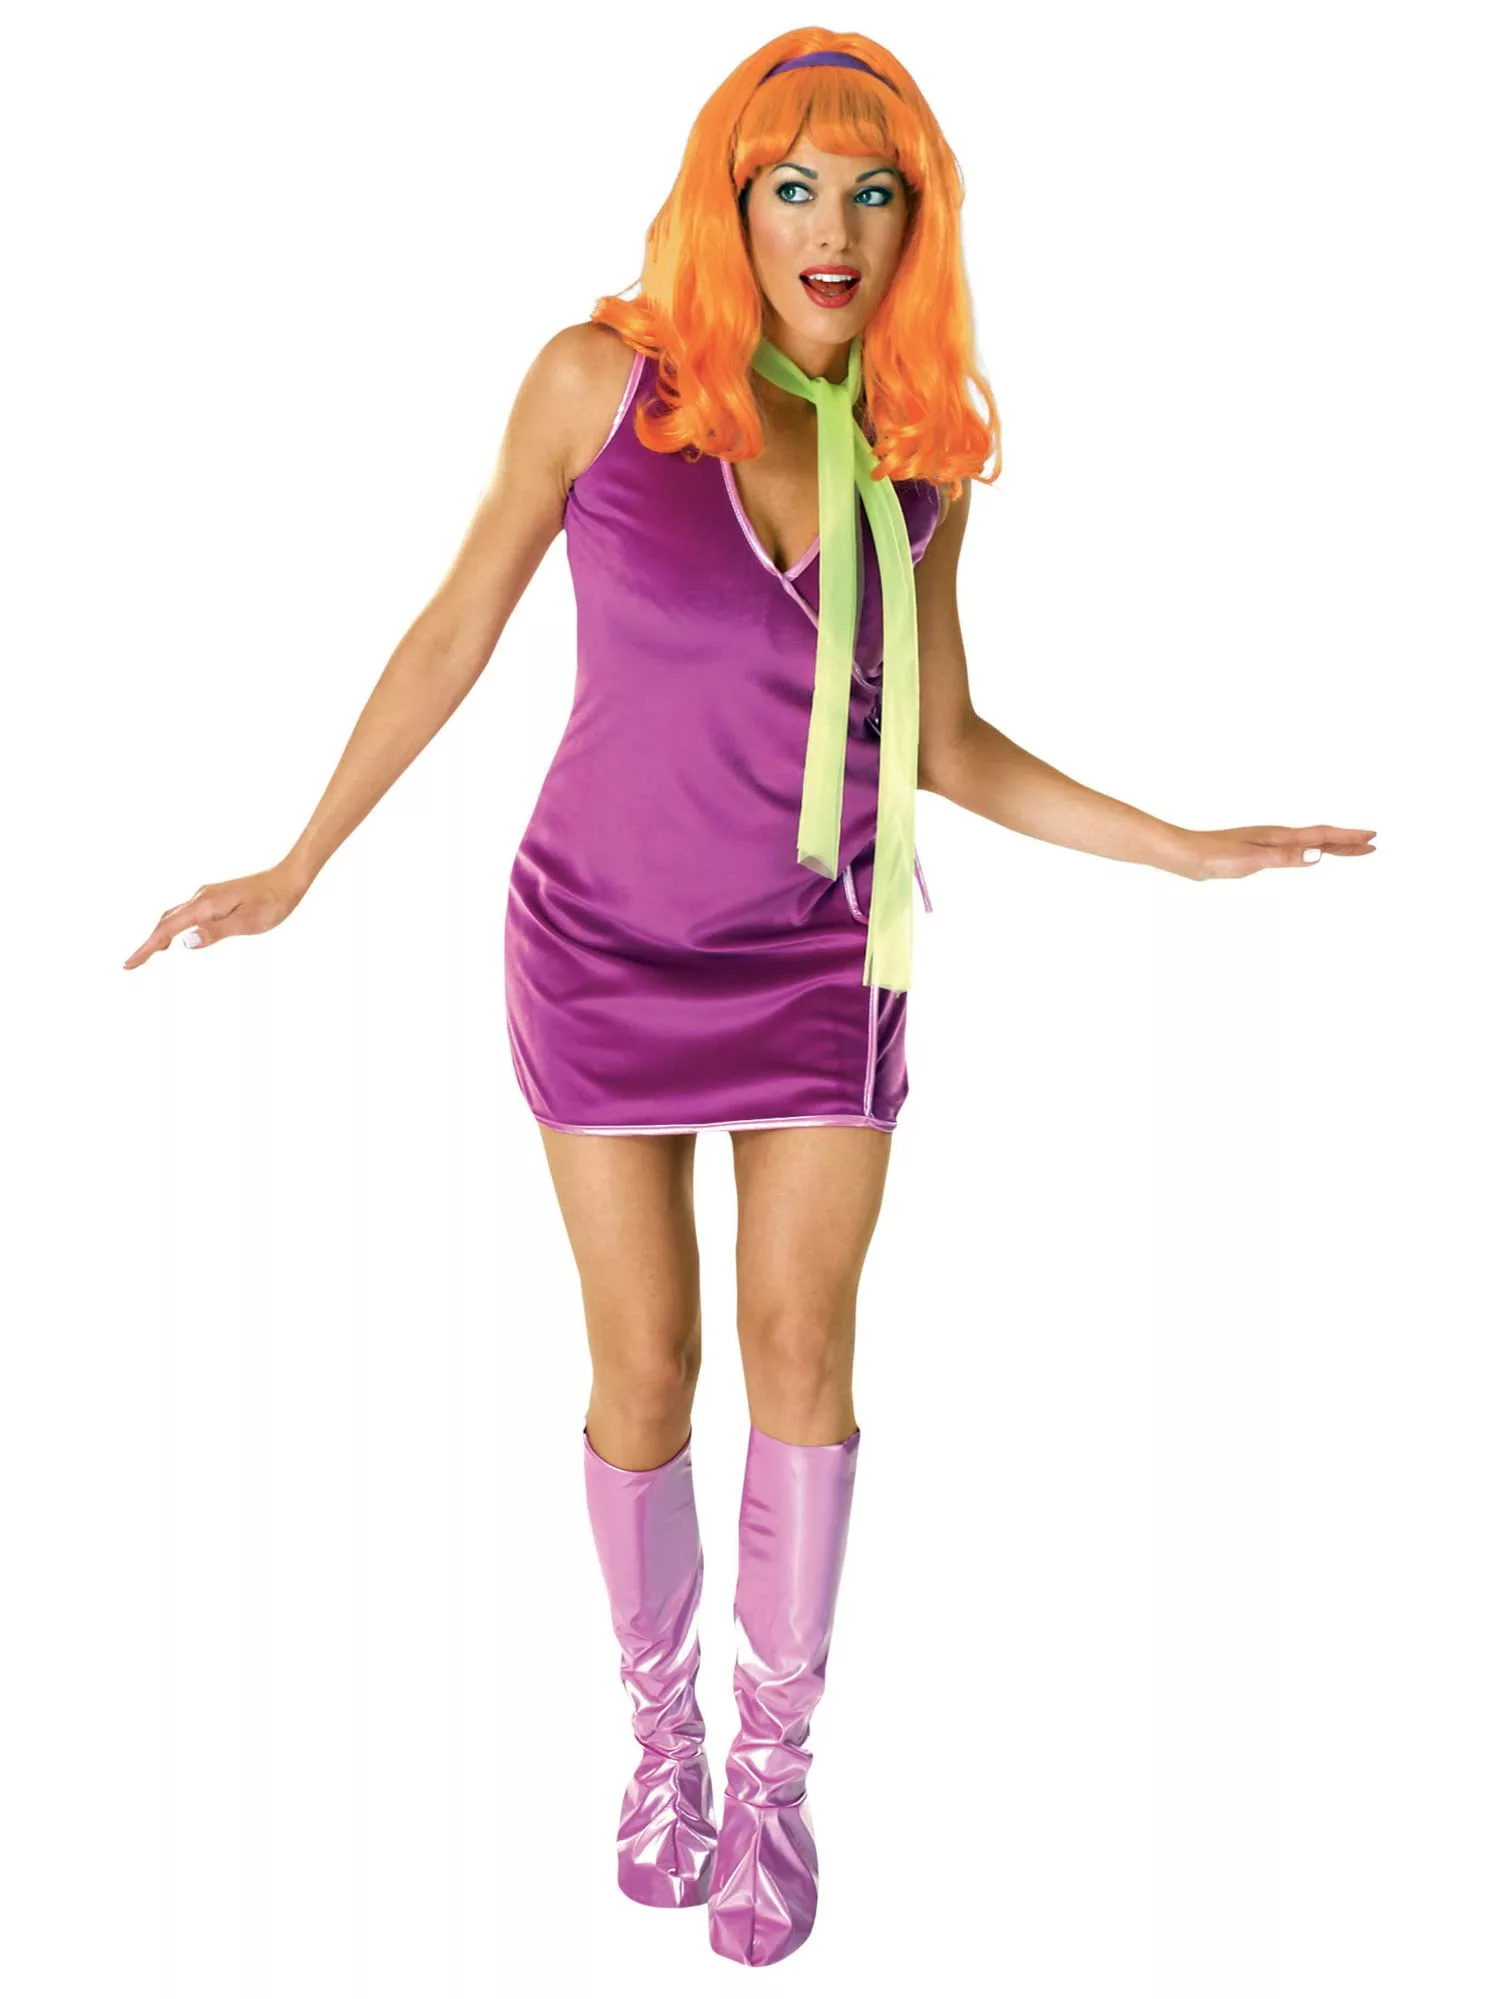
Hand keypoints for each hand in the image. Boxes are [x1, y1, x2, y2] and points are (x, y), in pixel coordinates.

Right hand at [122, 861, 309, 968]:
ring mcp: (207, 895)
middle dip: (148, 942)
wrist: (288, 880)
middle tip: (134, 963)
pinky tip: (178, 935)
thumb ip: (214, 932)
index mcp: (205, 904)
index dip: (147, 948)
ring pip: (175, 915)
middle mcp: (201, 897)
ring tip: (151, 953)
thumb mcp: (247, 922)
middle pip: (166, 921)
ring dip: (160, 934)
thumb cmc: (272, 903)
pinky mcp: (215, 897)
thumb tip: (184, 942)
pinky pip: (186, 912)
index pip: (168, 929)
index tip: (130, 964)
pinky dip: (174, 925)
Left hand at [1177, 824, 1377, 880]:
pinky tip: (1305, 855)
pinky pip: (1292, 849)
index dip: (1348, 838)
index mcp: (1280, 837)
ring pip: (1307, 843)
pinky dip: (1308, 851)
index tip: (1372, 838)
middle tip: (1372, 843)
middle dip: (1347, 842)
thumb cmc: (1214, 857)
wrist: (1185, 855)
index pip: (1322, 836)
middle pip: (1320, 838)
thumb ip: (1285, 857)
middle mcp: (1276, 836)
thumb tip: (1318, 856)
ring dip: (1330, 845)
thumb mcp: (1252, 859)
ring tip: (1348, 849)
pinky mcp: (1255, 851)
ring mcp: (1266, 842)